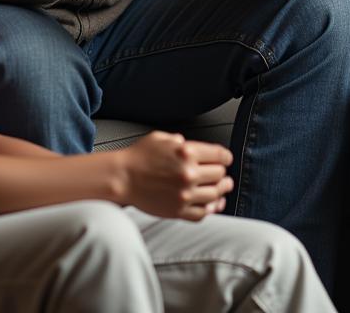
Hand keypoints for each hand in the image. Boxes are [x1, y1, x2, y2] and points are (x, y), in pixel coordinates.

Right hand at [118, 132, 233, 221]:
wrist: (122, 178)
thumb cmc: (139, 156)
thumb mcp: (162, 138)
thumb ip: (181, 141)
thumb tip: (195, 148)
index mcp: (186, 152)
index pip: (219, 155)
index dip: (226, 157)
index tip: (226, 159)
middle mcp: (188, 173)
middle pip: (220, 175)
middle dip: (223, 173)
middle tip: (223, 175)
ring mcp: (184, 194)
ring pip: (215, 195)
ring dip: (221, 191)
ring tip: (223, 189)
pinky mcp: (178, 211)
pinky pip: (202, 213)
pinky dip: (211, 209)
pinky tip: (213, 205)